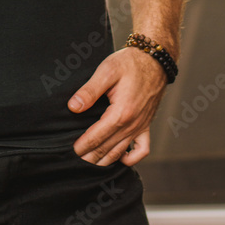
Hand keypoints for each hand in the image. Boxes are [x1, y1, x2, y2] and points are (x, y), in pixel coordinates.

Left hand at [66, 47, 167, 166]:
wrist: (154, 60)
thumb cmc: (129, 63)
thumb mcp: (107, 71)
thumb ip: (89, 91)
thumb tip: (73, 107)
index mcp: (121, 112)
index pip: (97, 137)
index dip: (82, 146)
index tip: (71, 151)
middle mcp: (132, 124)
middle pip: (107, 149)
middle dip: (90, 157)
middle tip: (74, 160)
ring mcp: (141, 127)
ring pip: (121, 154)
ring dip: (105, 161)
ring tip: (89, 163)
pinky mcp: (146, 125)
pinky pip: (142, 150)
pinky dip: (131, 159)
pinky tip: (120, 158)